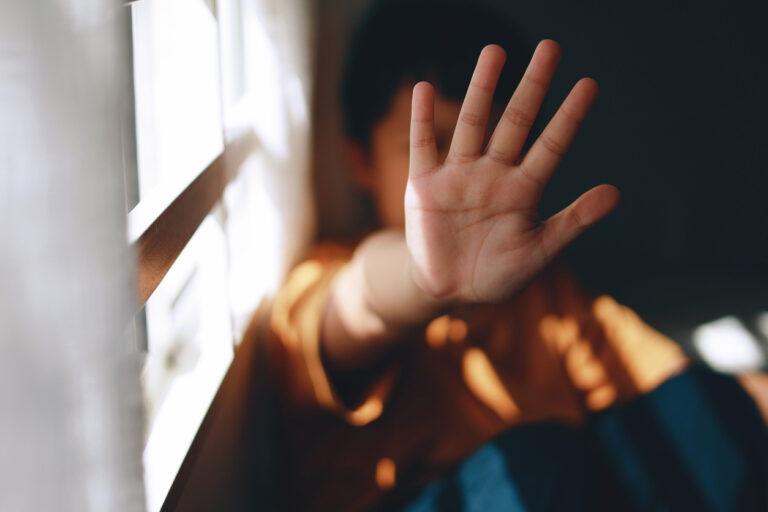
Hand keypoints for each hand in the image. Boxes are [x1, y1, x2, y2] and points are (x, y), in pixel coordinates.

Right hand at [405, 40, 619, 302]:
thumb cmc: (497, 273)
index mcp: (523, 191)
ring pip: (473, 124)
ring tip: (495, 52)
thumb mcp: (539, 252)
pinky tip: (422, 88)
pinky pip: (423, 146)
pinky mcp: (425, 186)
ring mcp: (459, 177)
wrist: (449, 290)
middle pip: (515, 122)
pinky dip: (421, 119)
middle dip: (532, 87)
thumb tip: (616, 192)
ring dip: (482, 89)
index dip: (569, 117)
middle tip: (550, 48)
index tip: (588, 85)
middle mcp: (493, 175)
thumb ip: (573, 221)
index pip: (551, 146)